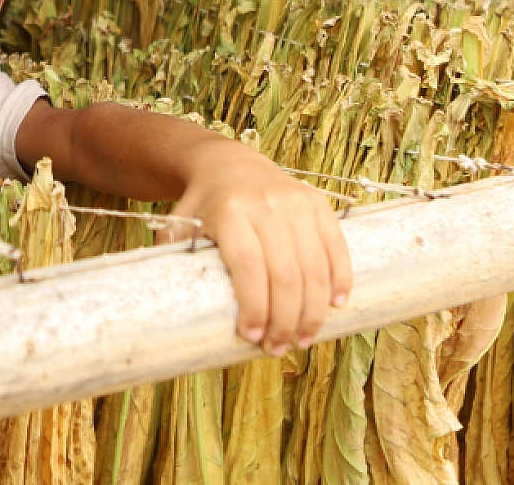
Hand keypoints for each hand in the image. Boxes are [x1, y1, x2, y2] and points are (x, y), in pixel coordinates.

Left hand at [169, 147, 351, 353]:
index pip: (249, 267)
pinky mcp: (318, 203)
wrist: (228, 164)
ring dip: (313, 311)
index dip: (255, 307)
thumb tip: (174, 315)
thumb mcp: (180, 227)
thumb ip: (177, 263)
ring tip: (303, 339)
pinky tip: (335, 306)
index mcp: (230, 211)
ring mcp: (296, 202)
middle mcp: (266, 204)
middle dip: (285, 320)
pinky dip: (339, 279)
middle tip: (278, 348)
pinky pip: (335, 247)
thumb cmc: (202, 207)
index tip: (252, 338)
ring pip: (314, 267)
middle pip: (285, 274)